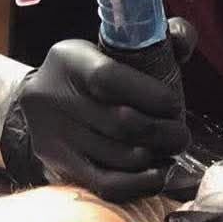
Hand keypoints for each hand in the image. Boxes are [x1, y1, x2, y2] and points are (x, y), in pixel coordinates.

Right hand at [1, 18, 194, 200]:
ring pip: (118, 156)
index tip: (174, 104)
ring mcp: (53, 135)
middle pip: (120, 124)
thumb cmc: (89, 69)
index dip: (152, 95)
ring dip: (155, 157)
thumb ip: (155, 38)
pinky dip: (139, 183)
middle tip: (180, 135)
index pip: (110, 79)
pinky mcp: (58, 164)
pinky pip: (104, 183)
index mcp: (69, 60)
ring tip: (170, 150)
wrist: (40, 97)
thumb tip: (182, 40)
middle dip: (163, 133)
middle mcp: (53, 97)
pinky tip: (158, 173)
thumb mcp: (110, 44)